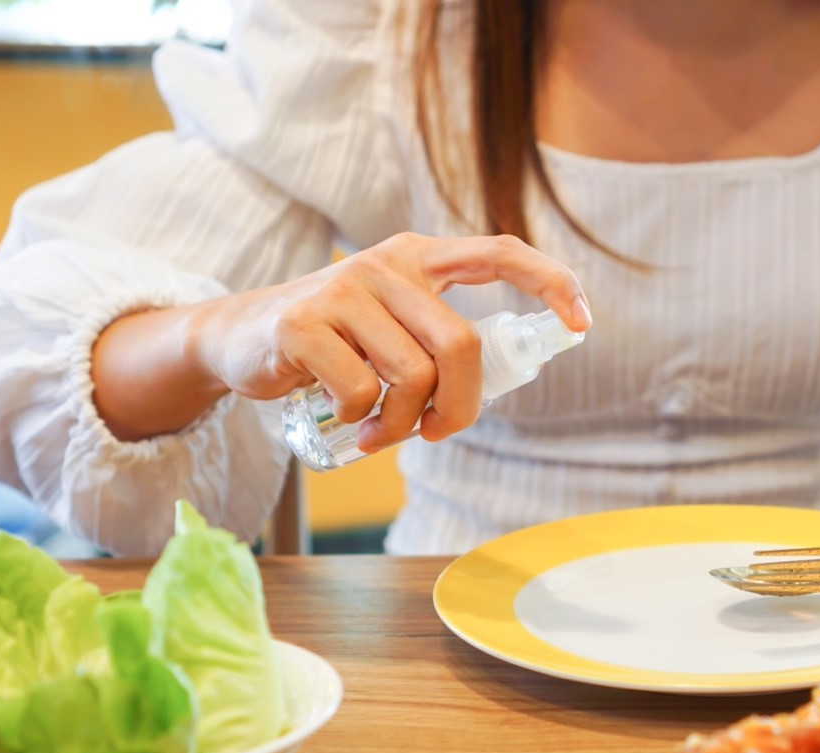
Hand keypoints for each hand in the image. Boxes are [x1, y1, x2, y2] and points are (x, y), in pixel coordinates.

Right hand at [191, 233, 589, 451]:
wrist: (238, 338)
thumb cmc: (333, 344)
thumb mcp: (391, 328)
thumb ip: (437, 343)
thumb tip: (495, 384)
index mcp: (419, 258)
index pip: (499, 252)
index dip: (549, 282)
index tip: (581, 323)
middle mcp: (386, 264)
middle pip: (461, 346)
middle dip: (460, 408)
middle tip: (437, 433)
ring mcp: (344, 289)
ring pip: (414, 377)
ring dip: (403, 425)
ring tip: (380, 433)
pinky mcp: (304, 322)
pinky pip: (363, 391)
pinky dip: (362, 422)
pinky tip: (346, 421)